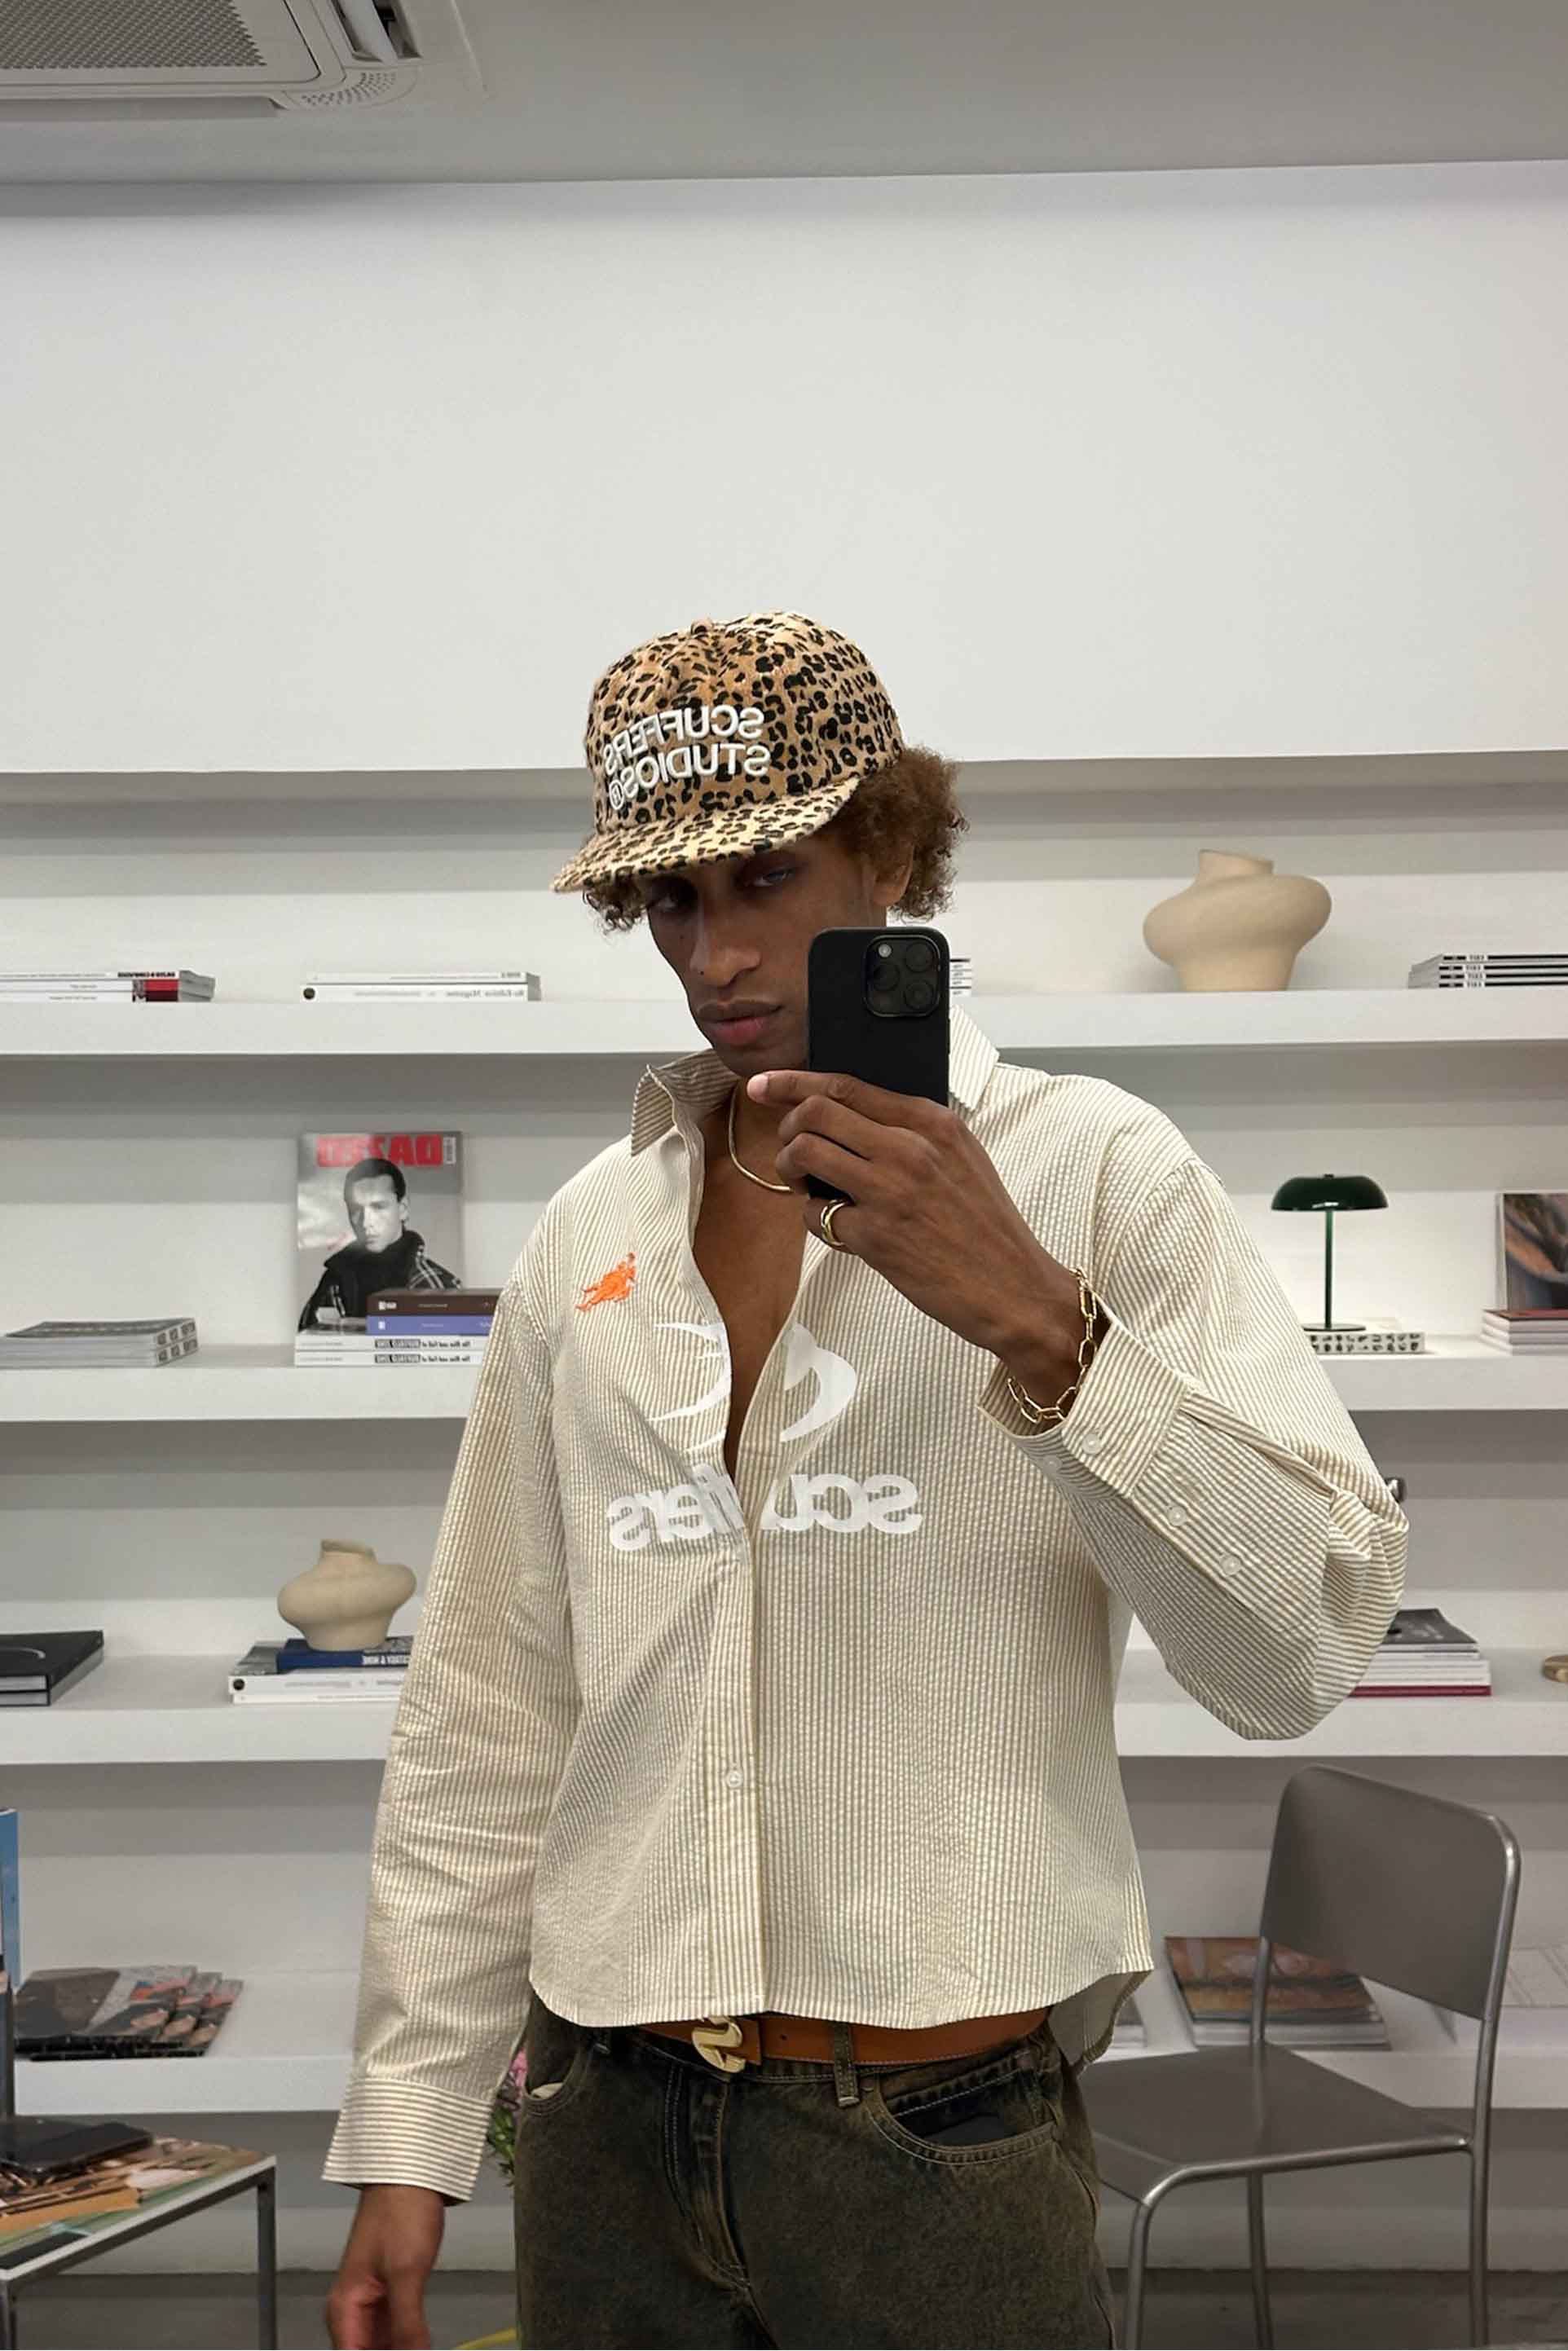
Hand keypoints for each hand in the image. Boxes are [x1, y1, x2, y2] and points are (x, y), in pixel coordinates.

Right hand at [325, 2184, 445, 2349]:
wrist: (411, 2176)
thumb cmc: (402, 2216)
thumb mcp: (406, 2275)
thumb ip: (408, 2327)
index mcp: (344, 2311)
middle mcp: (351, 2314)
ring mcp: (370, 2306)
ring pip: (382, 2348)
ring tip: (426, 2348)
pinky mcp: (389, 2297)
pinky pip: (394, 2333)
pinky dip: (408, 2343)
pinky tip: (424, 2346)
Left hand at [747, 1068, 1080, 1368]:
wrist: (1013, 1288)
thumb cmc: (986, 1227)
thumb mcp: (962, 1158)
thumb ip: (914, 1133)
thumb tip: (851, 1120)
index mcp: (932, 1122)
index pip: (847, 1085)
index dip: (794, 1082)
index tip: (764, 1085)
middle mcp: (909, 1147)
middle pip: (815, 1111)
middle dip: (788, 1128)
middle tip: (791, 1150)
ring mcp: (889, 1190)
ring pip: (805, 1152)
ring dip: (791, 1168)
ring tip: (808, 1186)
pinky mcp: (874, 1235)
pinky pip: (816, 1214)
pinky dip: (817, 1219)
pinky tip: (842, 1229)